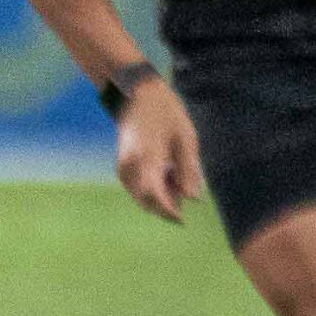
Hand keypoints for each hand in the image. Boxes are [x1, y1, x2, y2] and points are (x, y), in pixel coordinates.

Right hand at [114, 79, 201, 225]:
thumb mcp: (185, 138)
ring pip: (140, 196)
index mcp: (147, 159)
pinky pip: (136, 188)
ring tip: (175, 175)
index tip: (183, 221)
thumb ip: (189, 170)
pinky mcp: (122, 166)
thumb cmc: (166, 112)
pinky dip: (151, 189)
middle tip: (185, 190)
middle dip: (166, 205)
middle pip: (147, 201)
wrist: (136, 95)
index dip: (170, 212)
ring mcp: (123, 167)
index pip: (156, 197)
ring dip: (159, 197)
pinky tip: (164, 172)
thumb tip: (194, 199)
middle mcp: (130, 166)